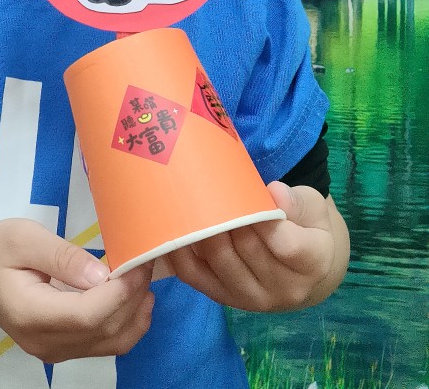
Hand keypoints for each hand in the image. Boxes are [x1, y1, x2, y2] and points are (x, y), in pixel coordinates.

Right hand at [0, 218, 153, 362]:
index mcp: (30, 313)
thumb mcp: (24, 237)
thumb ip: (62, 256)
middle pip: (103, 332)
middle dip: (133, 299)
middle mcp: (44, 342)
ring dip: (135, 315)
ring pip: (109, 344)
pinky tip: (133, 299)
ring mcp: (53, 352)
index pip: (87, 316)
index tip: (137, 265)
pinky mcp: (61, 350)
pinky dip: (125, 324)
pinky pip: (102, 345)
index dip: (119, 294)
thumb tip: (102, 275)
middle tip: (147, 264)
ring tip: (144, 280)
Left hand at [168, 183, 349, 312]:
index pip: (285, 244)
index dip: (263, 219)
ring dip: (204, 231)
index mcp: (314, 263)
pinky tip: (176, 231)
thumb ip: (297, 201)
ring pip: (220, 261)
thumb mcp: (312, 207)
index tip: (247, 196)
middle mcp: (286, 289)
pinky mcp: (228, 300)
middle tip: (209, 189)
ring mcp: (255, 299)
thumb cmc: (306, 227)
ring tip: (193, 204)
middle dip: (227, 217)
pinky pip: (197, 277)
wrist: (303, 269)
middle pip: (247, 248)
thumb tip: (273, 192)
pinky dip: (182, 254)